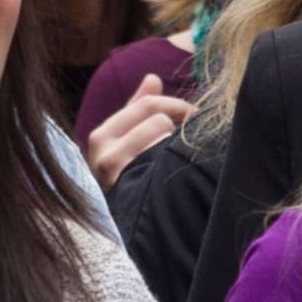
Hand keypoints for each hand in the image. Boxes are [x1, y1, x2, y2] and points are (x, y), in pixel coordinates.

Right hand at [87, 74, 195, 189]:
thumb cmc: (128, 177)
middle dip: (183, 122)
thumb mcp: (126, 141)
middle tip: (199, 132)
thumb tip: (152, 78)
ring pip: (163, 139)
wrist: (125, 224)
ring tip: (182, 158)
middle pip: (157, 119)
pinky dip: (176, 164)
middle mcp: (102, 151)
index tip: (195, 114)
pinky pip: (163, 162)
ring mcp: (114, 171)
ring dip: (179, 146)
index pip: (146, 104)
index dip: (176, 105)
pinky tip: (178, 172)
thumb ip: (137, 109)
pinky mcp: (128, 187)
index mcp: (101, 135)